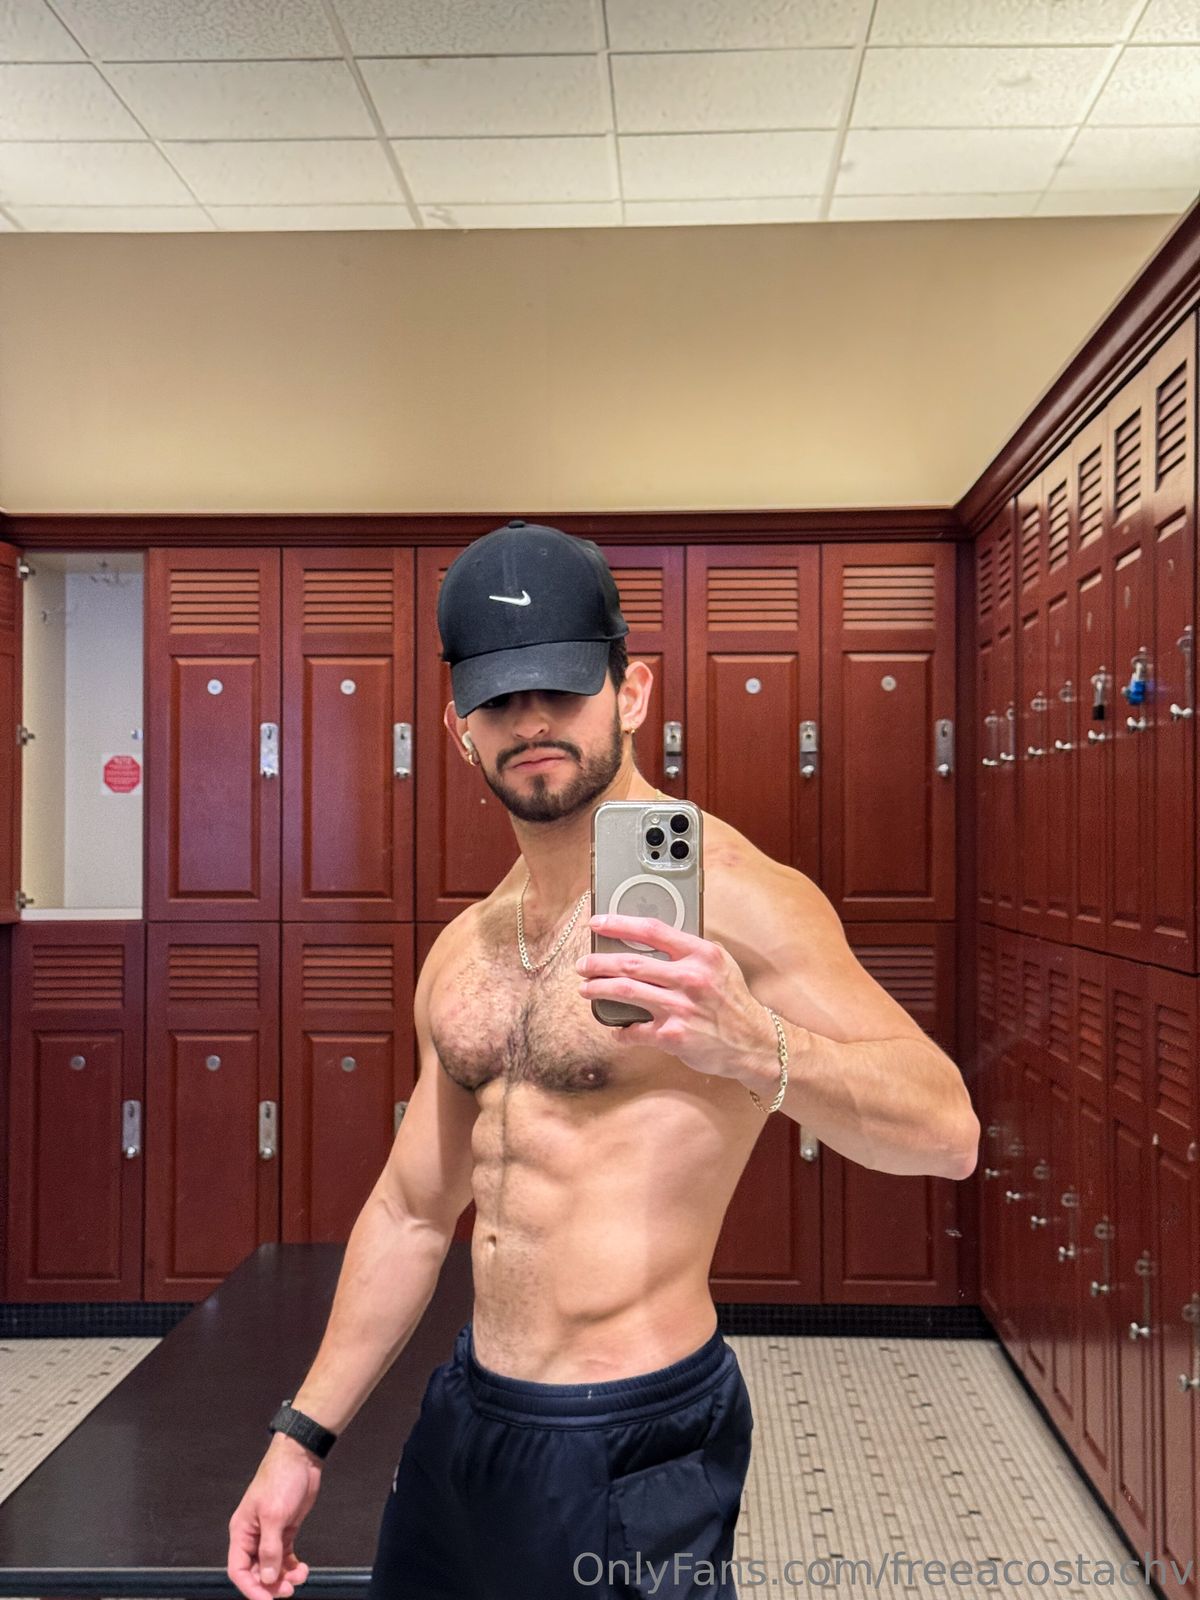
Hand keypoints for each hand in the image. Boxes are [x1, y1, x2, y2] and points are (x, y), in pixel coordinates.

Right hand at [227, 1434, 321, 1599]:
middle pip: (256, 1572)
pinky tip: (301, 1569)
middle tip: (288, 1590)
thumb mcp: (274, 1515)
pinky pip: (285, 1558)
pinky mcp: (285, 1531)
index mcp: (242, 1532)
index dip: (251, 1588)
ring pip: (272, 1568)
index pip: (238, 1570)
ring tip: (300, 1576)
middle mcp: (253, 1536)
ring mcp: (269, 1534)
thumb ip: (269, 1550)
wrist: (302, 1457)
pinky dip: (292, 1567)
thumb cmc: (281, 1478)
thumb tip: (266, 1578)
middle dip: (271, 1585)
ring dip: (285, 1578)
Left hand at [578, 912, 775, 1082]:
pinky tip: (616, 1030)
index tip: (598, 923)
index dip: (619, 924)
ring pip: (626, 992)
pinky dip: (621, 1031)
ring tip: (586, 988)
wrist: (755, 1042)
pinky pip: (635, 1031)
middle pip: (631, 963)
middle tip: (583, 964)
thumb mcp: (720, 964)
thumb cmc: (734, 1001)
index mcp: (701, 954)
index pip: (652, 930)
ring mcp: (680, 1008)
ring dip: (599, 989)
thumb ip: (690, 951)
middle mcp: (690, 977)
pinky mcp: (673, 1036)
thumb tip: (652, 941)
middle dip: (599, 962)